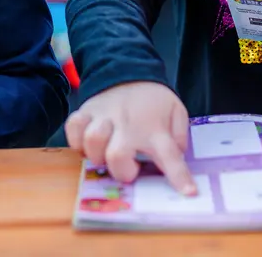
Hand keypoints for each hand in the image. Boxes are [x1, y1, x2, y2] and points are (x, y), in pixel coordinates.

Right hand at [64, 81, 195, 194]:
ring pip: (92, 141)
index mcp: (154, 128)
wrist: (129, 68)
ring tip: (105, 153)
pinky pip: (73, 128)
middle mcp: (128, 124)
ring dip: (97, 155)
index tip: (188, 192)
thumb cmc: (153, 99)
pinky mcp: (86, 110)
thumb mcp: (176, 111)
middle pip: (117, 156)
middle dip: (121, 171)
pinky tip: (86, 143)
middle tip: (128, 167)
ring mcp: (104, 116)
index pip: (170, 155)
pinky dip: (76, 140)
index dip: (179, 177)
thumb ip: (179, 136)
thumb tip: (176, 157)